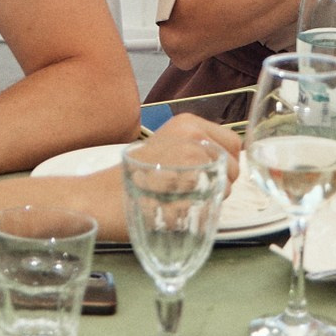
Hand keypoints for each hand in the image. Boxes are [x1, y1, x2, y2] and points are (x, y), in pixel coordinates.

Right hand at [53, 115, 242, 235]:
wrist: (100, 197)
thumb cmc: (132, 176)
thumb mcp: (165, 146)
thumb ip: (195, 148)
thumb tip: (226, 162)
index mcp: (189, 123)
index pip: (234, 143)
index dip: (226, 162)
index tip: (207, 173)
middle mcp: (194, 137)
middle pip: (235, 167)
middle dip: (221, 182)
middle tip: (190, 190)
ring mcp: (193, 162)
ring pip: (226, 188)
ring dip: (211, 198)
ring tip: (180, 199)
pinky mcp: (188, 189)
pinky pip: (212, 206)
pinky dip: (200, 212)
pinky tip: (176, 210)